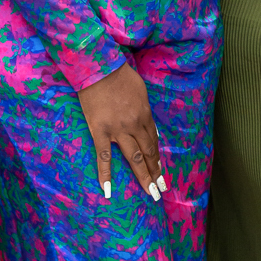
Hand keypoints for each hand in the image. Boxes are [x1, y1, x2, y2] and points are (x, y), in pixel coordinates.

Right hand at [77, 61, 166, 200]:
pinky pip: (104, 157)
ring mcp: (118, 130)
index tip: (161, 171)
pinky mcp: (100, 132)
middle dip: (155, 172)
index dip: (157, 158)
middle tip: (161, 190)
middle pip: (148, 153)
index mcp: (145, 115)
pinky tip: (108, 190)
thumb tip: (145, 123)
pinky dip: (106, 174)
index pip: (154, 141)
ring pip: (134, 158)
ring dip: (143, 176)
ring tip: (149, 191)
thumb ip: (143, 109)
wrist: (98, 69)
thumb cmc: (119, 75)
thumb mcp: (140, 90)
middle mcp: (135, 125)